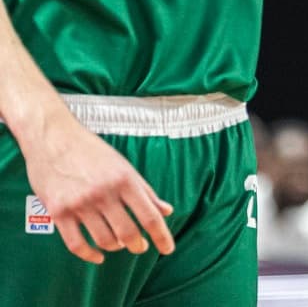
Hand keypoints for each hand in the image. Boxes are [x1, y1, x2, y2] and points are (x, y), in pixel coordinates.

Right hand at [22, 113, 173, 263]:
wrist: (53, 138)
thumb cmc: (92, 151)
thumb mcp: (124, 166)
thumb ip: (145, 191)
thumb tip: (166, 211)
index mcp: (125, 180)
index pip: (149, 216)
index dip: (161, 236)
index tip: (168, 249)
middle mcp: (104, 193)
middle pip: (128, 233)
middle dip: (138, 245)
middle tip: (140, 247)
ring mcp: (80, 203)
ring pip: (104, 240)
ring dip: (115, 247)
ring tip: (118, 244)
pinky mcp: (58, 211)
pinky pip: (76, 244)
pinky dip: (89, 255)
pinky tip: (98, 256)